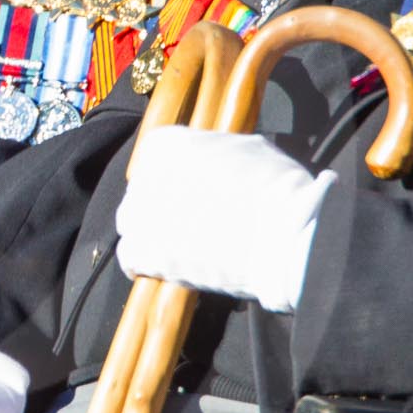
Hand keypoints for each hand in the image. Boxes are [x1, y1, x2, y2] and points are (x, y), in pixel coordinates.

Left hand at [116, 127, 334, 312]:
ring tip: (177, 245)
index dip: (172, 179)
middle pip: (141, 192)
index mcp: (167, 144)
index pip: (155, 159)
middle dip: (160, 206)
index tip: (188, 192)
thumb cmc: (275, 188)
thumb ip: (216, 153)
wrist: (283, 234)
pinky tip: (160, 268)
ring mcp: (142, 214)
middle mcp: (145, 174)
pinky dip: (142, 264)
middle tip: (188, 221)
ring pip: (131, 223)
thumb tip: (216, 160)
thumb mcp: (247, 148)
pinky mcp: (146, 252)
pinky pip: (129, 257)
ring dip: (149, 233)